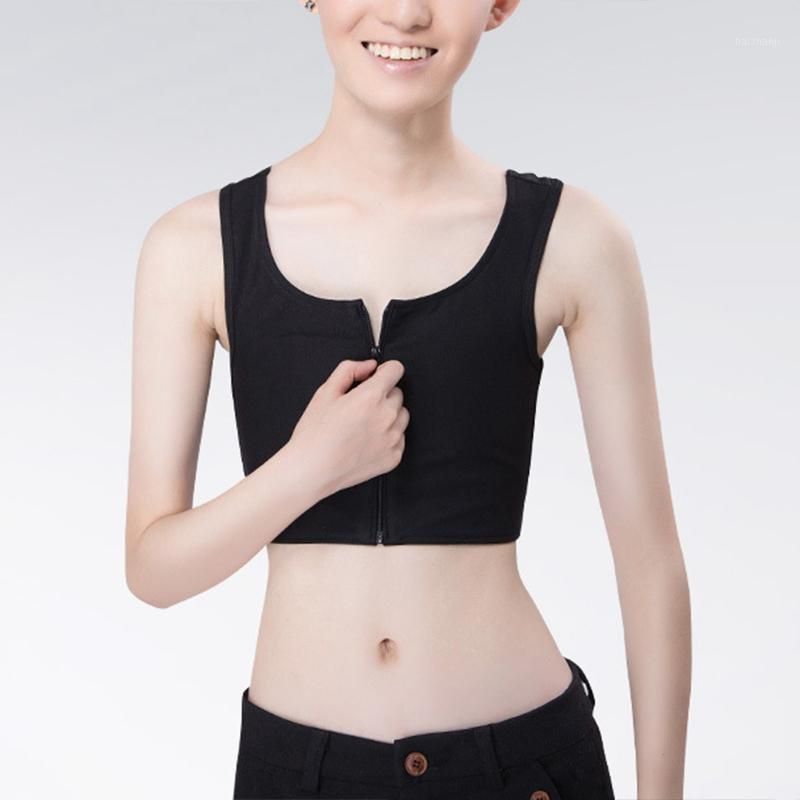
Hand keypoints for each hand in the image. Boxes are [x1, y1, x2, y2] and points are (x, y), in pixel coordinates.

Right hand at [289, 358, 408, 497]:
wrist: (311, 470)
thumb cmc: (315, 433)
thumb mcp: (325, 392)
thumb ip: (349, 370)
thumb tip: (369, 366)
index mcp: (371, 397)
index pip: (396, 369)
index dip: (384, 371)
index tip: (375, 378)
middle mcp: (387, 416)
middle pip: (398, 394)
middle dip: (382, 395)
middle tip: (360, 407)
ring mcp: (392, 439)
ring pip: (402, 415)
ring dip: (388, 415)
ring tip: (364, 425)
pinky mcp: (394, 457)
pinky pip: (399, 438)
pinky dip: (388, 436)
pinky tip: (367, 441)